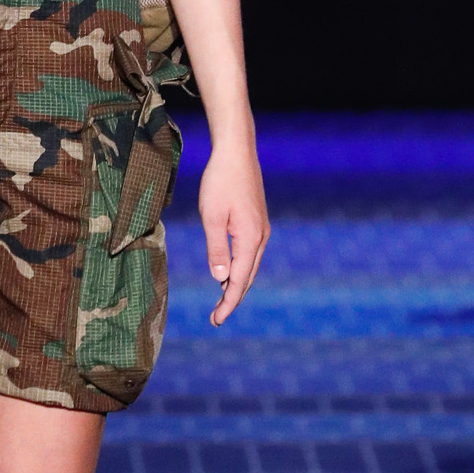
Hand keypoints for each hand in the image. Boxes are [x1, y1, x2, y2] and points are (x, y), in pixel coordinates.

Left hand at [199, 144, 268, 324]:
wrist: (236, 152)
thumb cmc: (220, 182)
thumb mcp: (212, 217)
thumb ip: (216, 249)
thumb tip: (221, 280)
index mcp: (250, 239)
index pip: (239, 280)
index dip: (228, 303)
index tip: (216, 320)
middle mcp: (260, 237)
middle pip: (248, 277)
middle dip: (232, 299)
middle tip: (216, 318)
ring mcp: (261, 229)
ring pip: (250, 266)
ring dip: (237, 284)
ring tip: (221, 302)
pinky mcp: (257, 222)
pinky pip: (250, 253)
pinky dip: (240, 268)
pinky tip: (229, 273)